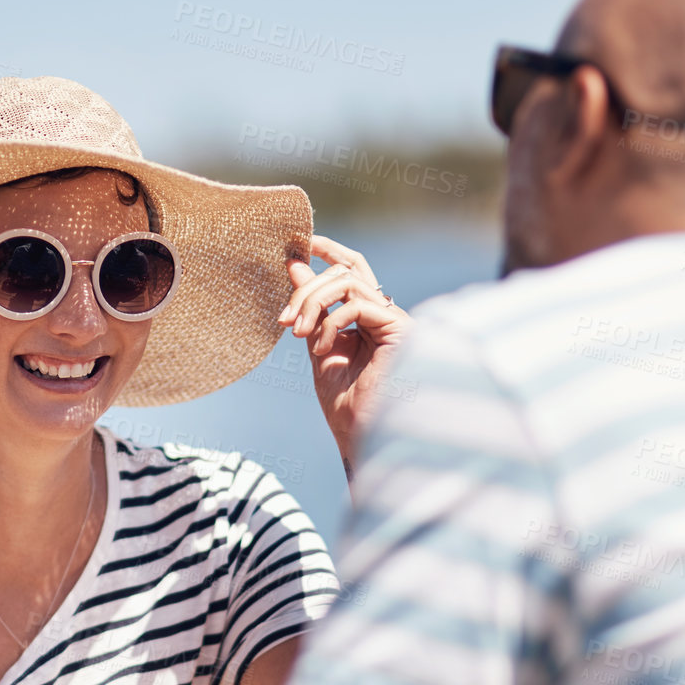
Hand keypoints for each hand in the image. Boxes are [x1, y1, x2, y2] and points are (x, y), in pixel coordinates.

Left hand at [278, 235, 409, 473]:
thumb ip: (309, 310)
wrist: (363, 438)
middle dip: (308, 287)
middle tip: (284, 319)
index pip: (353, 269)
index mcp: (370, 319)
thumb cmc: (346, 405)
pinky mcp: (400, 328)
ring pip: (349, 282)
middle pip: (346, 272)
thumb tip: (295, 266)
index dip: (328, 251)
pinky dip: (330, 322)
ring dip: (314, 303)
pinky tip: (321, 349)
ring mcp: (395, 320)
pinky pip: (356, 304)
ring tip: (298, 334)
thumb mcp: (318, 349)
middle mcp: (386, 314)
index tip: (297, 246)